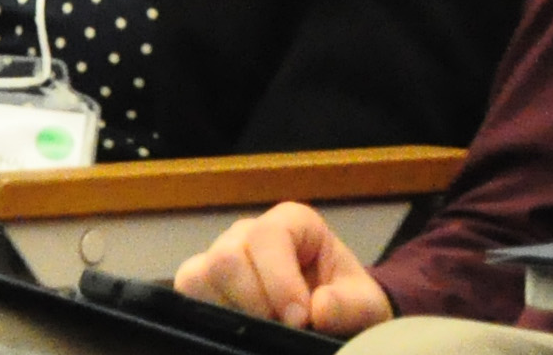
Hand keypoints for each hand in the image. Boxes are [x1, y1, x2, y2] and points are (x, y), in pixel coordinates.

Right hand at [175, 202, 394, 335]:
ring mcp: (221, 257)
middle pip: (226, 257)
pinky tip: (239, 329)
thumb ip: (350, 305)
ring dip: (231, 311)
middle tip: (281, 329)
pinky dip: (208, 315)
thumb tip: (318, 308)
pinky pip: (187, 293)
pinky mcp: (204, 285)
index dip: (279, 280)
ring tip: (262, 330)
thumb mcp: (365, 305)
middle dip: (254, 301)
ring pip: (200, 275)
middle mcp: (248, 233)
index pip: (266, 238)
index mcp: (291, 223)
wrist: (335, 316)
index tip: (299, 318)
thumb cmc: (347, 301)